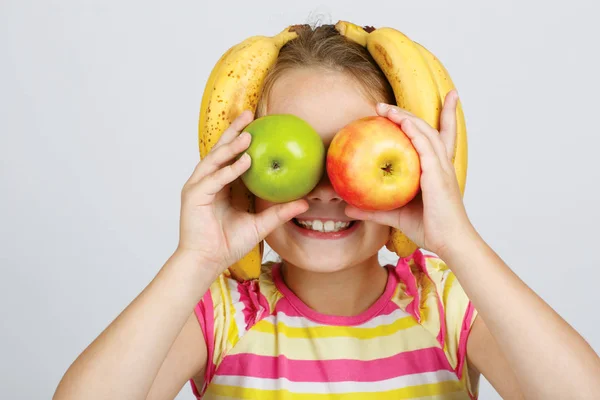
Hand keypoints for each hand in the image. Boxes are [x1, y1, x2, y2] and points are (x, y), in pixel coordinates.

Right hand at [178, 110, 308, 273]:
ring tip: (249, 134)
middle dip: (233, 131)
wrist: (208, 261)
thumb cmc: (229, 244)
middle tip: (249, 114)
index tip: (258, 123)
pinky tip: (244, 161)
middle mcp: (208, 181)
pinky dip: (229, 170)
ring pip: (215, 160)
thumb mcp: (260, 224)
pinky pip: (214, 179)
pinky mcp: (194, 196)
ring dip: (231, 146)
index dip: (241, 138)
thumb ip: (279, 212)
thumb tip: (304, 202)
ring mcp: (199, 187)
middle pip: (221, 150)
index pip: (231, 156)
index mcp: (221, 185)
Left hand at [345, 90, 473, 256]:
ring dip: (405, 117)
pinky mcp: (438, 175)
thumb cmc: (429, 229)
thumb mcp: (395, 215)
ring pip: (425, 133)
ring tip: (385, 109)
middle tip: (384, 105)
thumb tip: (348, 208)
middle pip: (429, 128)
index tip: (443, 98)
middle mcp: (442, 165)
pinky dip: (415, 132)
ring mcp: (441, 168)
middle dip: (408, 113)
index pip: (442, 136)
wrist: (450, 243)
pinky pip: (426, 147)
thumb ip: (373, 210)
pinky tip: (402, 123)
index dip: (445, 116)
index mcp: (438, 170)